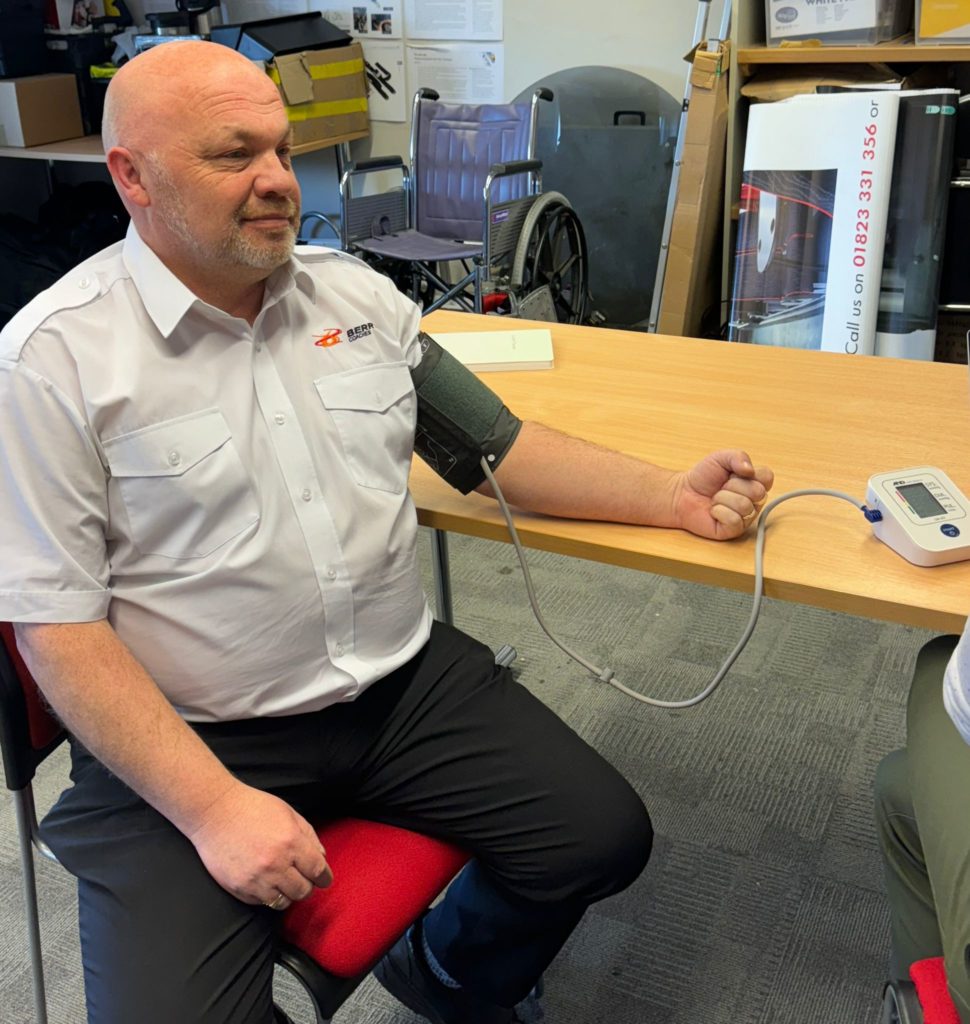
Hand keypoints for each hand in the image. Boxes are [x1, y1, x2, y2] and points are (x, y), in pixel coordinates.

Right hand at [187, 782, 332, 910]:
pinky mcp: (239, 888)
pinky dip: (267, 895)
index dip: (325, 877)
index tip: (324, 879)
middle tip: (302, 879)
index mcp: (291, 842)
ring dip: (287, 893)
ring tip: (283, 882)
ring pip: (283, 902)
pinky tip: (265, 881)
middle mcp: (276, 863)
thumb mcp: (288, 813)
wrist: (215, 812)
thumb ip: (309, 835)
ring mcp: (256, 879)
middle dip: (307, 886)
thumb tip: (321, 857)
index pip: (318, 870)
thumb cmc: (253, 808)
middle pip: (303, 891)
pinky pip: (262, 902)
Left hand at [672, 450, 773, 540]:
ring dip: (723, 499)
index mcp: (755, 483)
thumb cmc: (703, 477)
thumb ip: (738, 456)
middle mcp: (754, 501)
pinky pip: (734, 520)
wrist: (683, 493)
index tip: (733, 474)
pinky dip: (719, 512)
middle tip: (721, 487)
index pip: (768, 477)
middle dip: (732, 486)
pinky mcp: (734, 530)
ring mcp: (745, 517)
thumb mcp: (720, 458)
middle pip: (757, 492)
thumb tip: (749, 470)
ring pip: (744, 506)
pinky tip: (713, 511)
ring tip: (715, 499)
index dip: (749, 474)